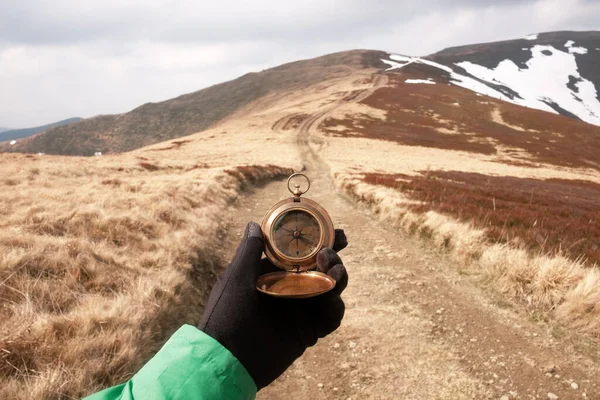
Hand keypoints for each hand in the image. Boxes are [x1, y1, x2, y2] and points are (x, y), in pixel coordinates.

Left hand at [198, 221, 347, 389]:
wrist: (228, 360)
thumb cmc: (226, 315)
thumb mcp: (236, 278)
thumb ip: (249, 252)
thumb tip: (254, 224)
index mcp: (272, 274)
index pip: (300, 253)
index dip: (318, 241)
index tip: (332, 231)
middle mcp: (289, 289)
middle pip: (320, 268)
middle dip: (334, 256)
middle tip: (335, 248)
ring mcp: (300, 310)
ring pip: (330, 288)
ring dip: (338, 277)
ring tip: (333, 272)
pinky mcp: (308, 331)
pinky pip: (331, 317)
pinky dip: (335, 308)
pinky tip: (331, 301)